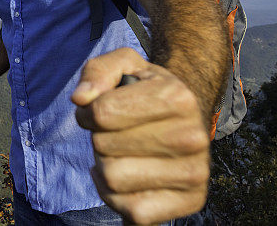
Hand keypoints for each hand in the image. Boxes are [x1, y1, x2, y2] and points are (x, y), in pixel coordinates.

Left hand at [71, 47, 209, 224]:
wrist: (185, 117)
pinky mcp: (192, 201)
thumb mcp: (123, 65)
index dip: (87, 112)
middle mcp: (193, 136)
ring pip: (113, 179)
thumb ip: (97, 71)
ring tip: (121, 153)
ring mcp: (195, 172)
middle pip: (103, 147)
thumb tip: (80, 98)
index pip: (101, 113)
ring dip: (104, 167)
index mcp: (177, 96)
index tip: (97, 110)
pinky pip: (132, 212)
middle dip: (98, 138)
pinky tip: (128, 178)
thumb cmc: (145, 89)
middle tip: (116, 132)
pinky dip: (116, 197)